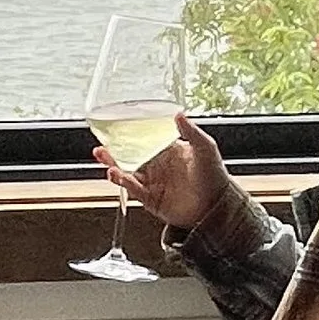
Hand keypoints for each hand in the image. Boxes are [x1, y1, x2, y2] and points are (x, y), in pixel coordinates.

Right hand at [91, 110, 232, 234]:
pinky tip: (116, 174)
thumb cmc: (214, 175)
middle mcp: (157, 167)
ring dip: (113, 165)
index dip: (129, 135)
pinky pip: (134, 190)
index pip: (144, 141)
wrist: (217, 206)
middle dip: (113, 151)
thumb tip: (178, 113)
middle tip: (100, 143)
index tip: (115, 127)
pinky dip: (124, 182)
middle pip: (130, 157)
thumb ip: (190, 132)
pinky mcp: (151, 200)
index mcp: (167, 152)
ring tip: (102, 156)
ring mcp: (153, 184)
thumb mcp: (205, 148)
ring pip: (127, 173)